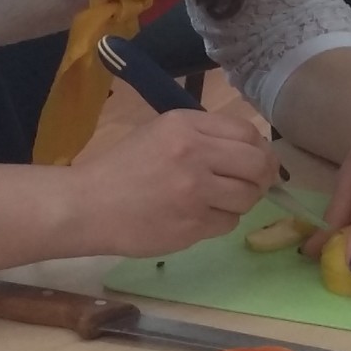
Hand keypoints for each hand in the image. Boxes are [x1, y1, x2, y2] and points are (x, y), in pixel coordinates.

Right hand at [71, 110, 279, 256]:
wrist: (87, 206)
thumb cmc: (123, 167)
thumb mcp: (161, 132)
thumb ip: (204, 135)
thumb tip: (252, 150)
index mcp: (186, 126)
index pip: (247, 133)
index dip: (261, 148)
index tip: (259, 159)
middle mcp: (194, 154)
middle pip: (257, 164)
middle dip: (264, 176)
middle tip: (257, 184)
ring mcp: (195, 192)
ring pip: (248, 196)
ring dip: (243, 201)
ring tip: (222, 201)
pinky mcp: (192, 224)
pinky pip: (228, 222)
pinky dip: (221, 220)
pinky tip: (200, 216)